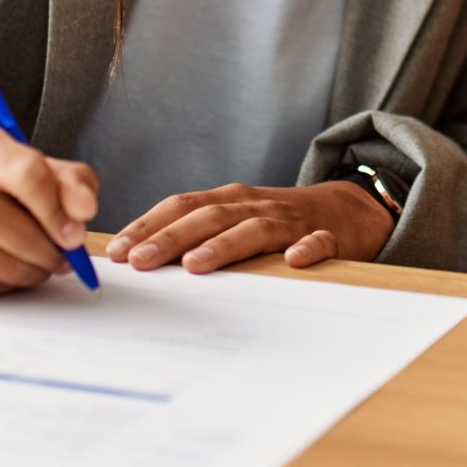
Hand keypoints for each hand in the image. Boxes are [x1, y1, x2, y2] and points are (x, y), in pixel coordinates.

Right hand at [0, 129, 98, 298]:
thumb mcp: (30, 166)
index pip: (28, 175)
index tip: (76, 235)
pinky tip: (3, 267)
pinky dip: (6, 284)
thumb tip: (84, 210)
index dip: (59, 210)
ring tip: (36, 261)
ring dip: (33, 271)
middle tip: (64, 257)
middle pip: (18, 230)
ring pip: (4, 265)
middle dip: (52, 251)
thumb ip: (69, 181)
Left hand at [103, 180, 393, 273]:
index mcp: (230, 200)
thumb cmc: (278, 221)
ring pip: (255, 229)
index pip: (182, 206)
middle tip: (140, 261)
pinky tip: (295, 261)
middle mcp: (256, 205)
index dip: (149, 225)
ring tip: (194, 265)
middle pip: (210, 217)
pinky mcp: (328, 237)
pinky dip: (308, 248)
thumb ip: (197, 233)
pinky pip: (320, 242)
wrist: (349, 208)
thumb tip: (137, 260)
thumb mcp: (236, 218)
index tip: (117, 250)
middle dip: (171, 237)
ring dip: (223, 245)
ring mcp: (292, 221)